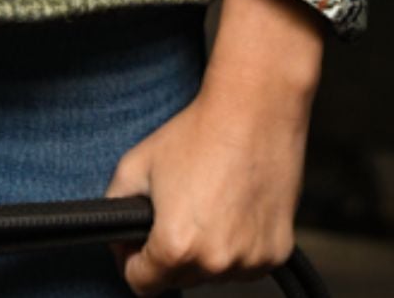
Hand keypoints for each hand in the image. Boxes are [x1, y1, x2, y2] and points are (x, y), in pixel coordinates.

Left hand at [107, 0, 321, 290]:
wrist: (254, 112)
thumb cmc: (199, 133)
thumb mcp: (136, 164)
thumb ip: (117, 205)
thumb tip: (117, 235)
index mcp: (176, 246)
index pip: (141, 284)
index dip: (131, 259)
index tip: (136, 242)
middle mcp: (216, 262)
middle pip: (178, 279)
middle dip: (169, 252)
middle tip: (176, 210)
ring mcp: (250, 261)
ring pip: (213, 273)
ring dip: (205, 250)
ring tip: (208, 203)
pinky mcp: (276, 253)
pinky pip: (244, 263)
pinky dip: (236, 245)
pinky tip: (233, 208)